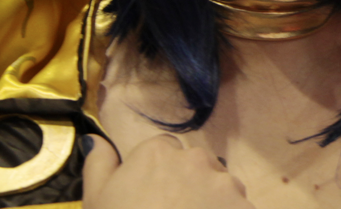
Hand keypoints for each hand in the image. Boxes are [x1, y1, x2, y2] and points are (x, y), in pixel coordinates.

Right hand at [82, 133, 254, 208]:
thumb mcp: (98, 201)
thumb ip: (99, 165)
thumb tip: (96, 140)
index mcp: (157, 152)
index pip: (163, 150)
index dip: (157, 174)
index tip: (151, 196)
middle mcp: (195, 158)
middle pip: (194, 165)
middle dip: (186, 184)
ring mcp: (224, 182)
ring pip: (218, 185)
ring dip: (209, 201)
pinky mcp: (244, 205)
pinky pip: (236, 207)